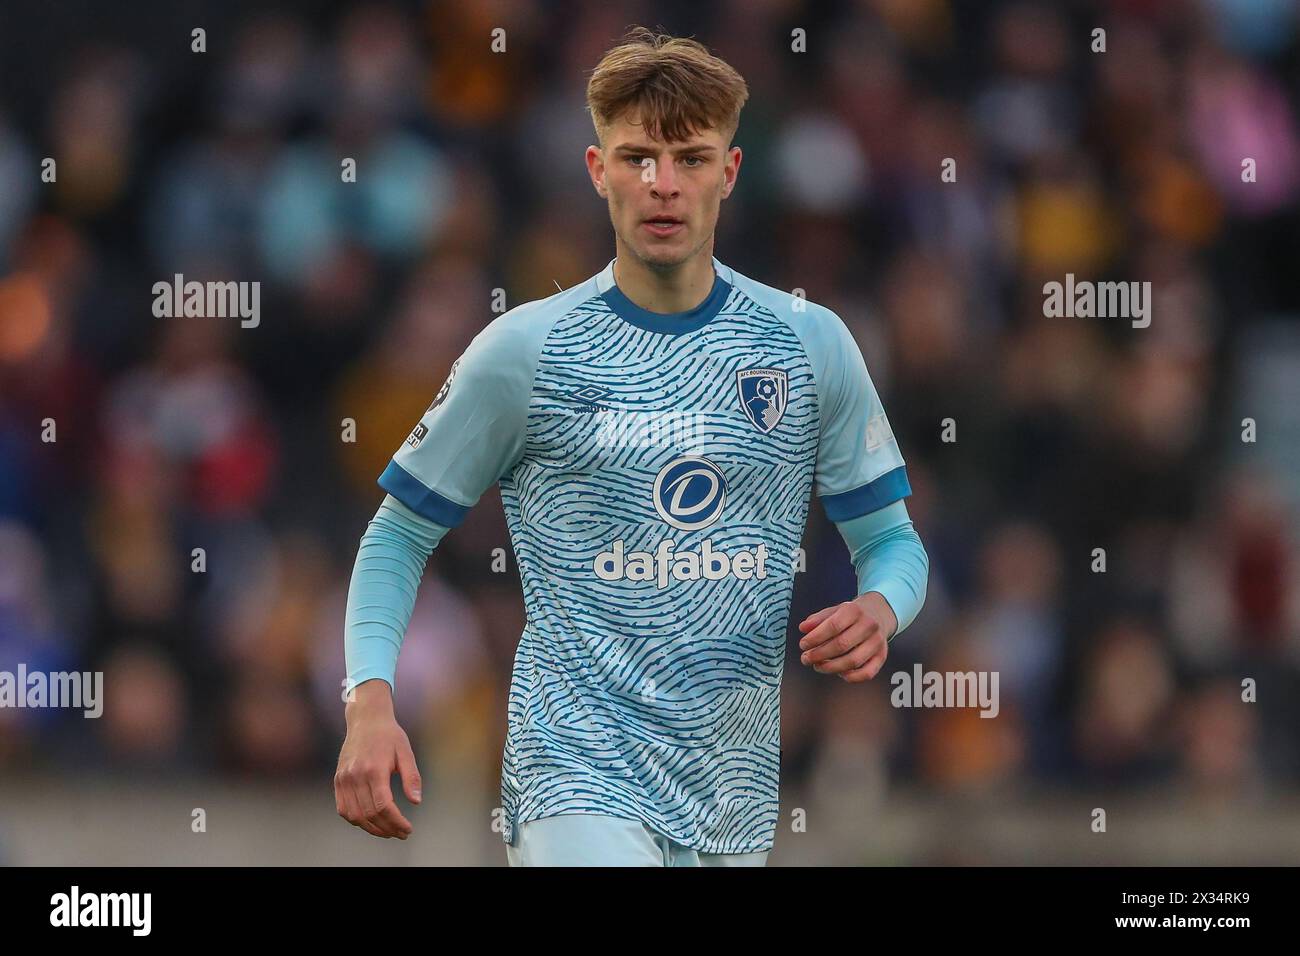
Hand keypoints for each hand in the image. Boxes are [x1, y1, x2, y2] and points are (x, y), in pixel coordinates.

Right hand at [334, 679, 422, 838]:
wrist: (366, 720)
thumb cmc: (390, 735)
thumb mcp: (406, 752)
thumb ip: (412, 777)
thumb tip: (416, 801)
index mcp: (374, 769)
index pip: (383, 806)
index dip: (396, 822)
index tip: (408, 829)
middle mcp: (356, 776)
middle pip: (369, 814)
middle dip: (387, 828)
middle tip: (401, 833)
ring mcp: (344, 779)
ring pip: (354, 815)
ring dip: (371, 829)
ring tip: (388, 831)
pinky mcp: (338, 780)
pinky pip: (343, 809)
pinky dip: (356, 820)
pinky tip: (370, 822)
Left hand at [796, 592, 895, 681]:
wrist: (879, 613)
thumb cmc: (852, 614)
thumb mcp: (835, 610)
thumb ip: (817, 619)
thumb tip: (803, 628)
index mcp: (854, 611)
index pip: (833, 626)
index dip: (815, 638)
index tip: (803, 645)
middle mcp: (869, 625)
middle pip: (842, 645)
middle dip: (819, 655)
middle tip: (806, 658)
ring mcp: (877, 642)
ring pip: (853, 661)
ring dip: (831, 668)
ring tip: (818, 666)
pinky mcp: (882, 656)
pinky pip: (867, 673)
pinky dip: (851, 677)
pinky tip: (838, 673)